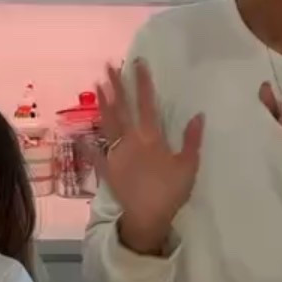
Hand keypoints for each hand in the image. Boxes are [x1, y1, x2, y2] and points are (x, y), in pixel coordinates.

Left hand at [95, 60, 203, 254]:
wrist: (147, 218)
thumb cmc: (170, 191)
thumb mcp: (189, 166)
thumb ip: (192, 140)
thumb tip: (198, 114)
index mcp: (151, 138)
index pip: (147, 103)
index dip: (143, 82)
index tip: (138, 63)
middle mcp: (130, 141)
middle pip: (122, 108)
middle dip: (116, 86)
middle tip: (108, 66)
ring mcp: (116, 154)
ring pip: (108, 124)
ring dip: (103, 105)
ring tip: (97, 86)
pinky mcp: (107, 169)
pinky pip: (97, 154)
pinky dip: (90, 144)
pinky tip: (82, 135)